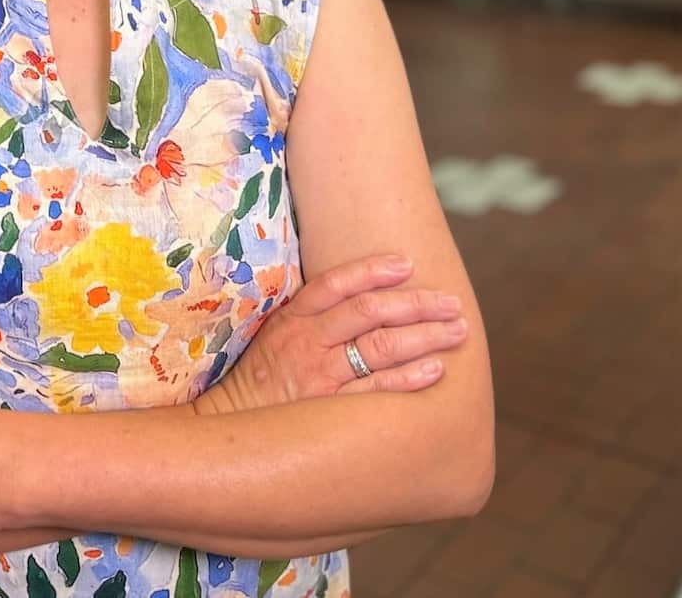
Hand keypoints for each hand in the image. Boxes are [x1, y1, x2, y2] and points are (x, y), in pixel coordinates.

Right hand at [195, 254, 467, 415]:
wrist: (235, 427)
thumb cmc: (263, 379)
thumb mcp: (276, 335)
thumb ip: (312, 316)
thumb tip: (363, 294)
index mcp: (293, 319)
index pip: (336, 284)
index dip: (372, 270)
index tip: (407, 264)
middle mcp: (308, 342)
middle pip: (369, 312)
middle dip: (415, 304)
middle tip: (451, 303)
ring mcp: (320, 376)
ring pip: (380, 347)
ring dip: (424, 336)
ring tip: (456, 331)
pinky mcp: (331, 410)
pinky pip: (377, 390)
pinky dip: (409, 378)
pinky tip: (436, 369)